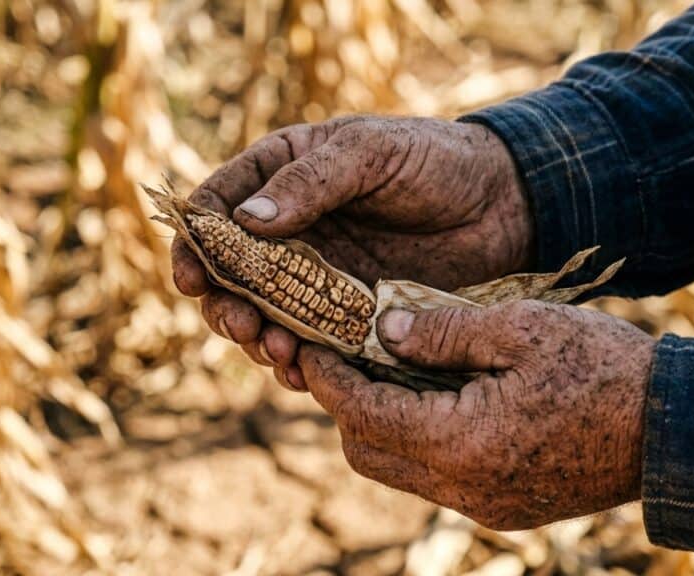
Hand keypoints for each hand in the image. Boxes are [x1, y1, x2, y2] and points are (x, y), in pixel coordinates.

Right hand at [171, 116, 533, 390]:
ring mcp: (317, 273)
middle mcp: (290, 228)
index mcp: (282, 175)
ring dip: (257, 338)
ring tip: (276, 351)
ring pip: (263, 314)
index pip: (217, 207)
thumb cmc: (435, 160)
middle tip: (240, 325)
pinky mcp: (348, 312)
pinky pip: (308, 342)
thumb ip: (309, 183)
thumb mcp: (370, 154)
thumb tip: (244, 223)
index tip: (190, 277)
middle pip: (230, 273)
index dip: (195, 243)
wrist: (503, 203)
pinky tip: (301, 372)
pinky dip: (297, 362)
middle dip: (223, 304)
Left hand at [297, 300, 654, 528]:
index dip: (329, 378)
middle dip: (345, 405)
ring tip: (384, 370)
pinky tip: (431, 397)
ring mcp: (484, 505)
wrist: (675, 428)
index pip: (363, 415)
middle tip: (343, 354)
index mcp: (461, 443)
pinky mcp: (503, 506)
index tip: (310, 343)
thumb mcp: (520, 329)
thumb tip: (383, 329)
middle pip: (368, 453)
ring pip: (398, 469)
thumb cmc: (603, 368)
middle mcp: (463, 488)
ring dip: (380, 423)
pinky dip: (417, 439)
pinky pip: (435, 477)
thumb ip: (442, 331)